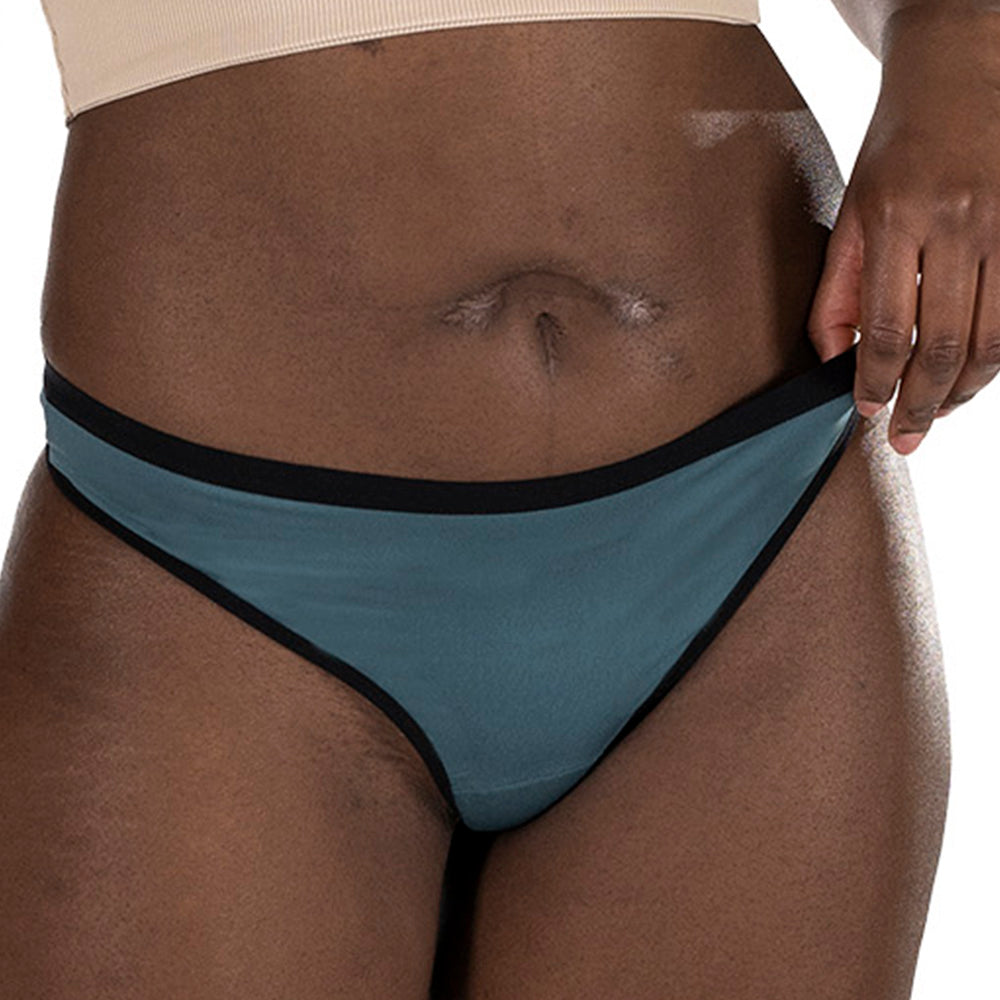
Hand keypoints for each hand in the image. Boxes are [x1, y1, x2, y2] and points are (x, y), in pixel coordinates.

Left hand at [807, 4, 999, 454]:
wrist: (961, 76)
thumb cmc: (894, 151)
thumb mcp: (850, 216)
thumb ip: (836, 293)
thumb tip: (835, 365)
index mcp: (897, 220)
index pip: (883, 330)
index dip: (874, 383)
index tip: (867, 413)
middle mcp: (958, 224)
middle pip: (944, 346)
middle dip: (922, 404)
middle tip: (906, 438)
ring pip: (993, 340)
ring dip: (965, 391)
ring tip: (938, 413)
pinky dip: (996, 358)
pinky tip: (973, 376)